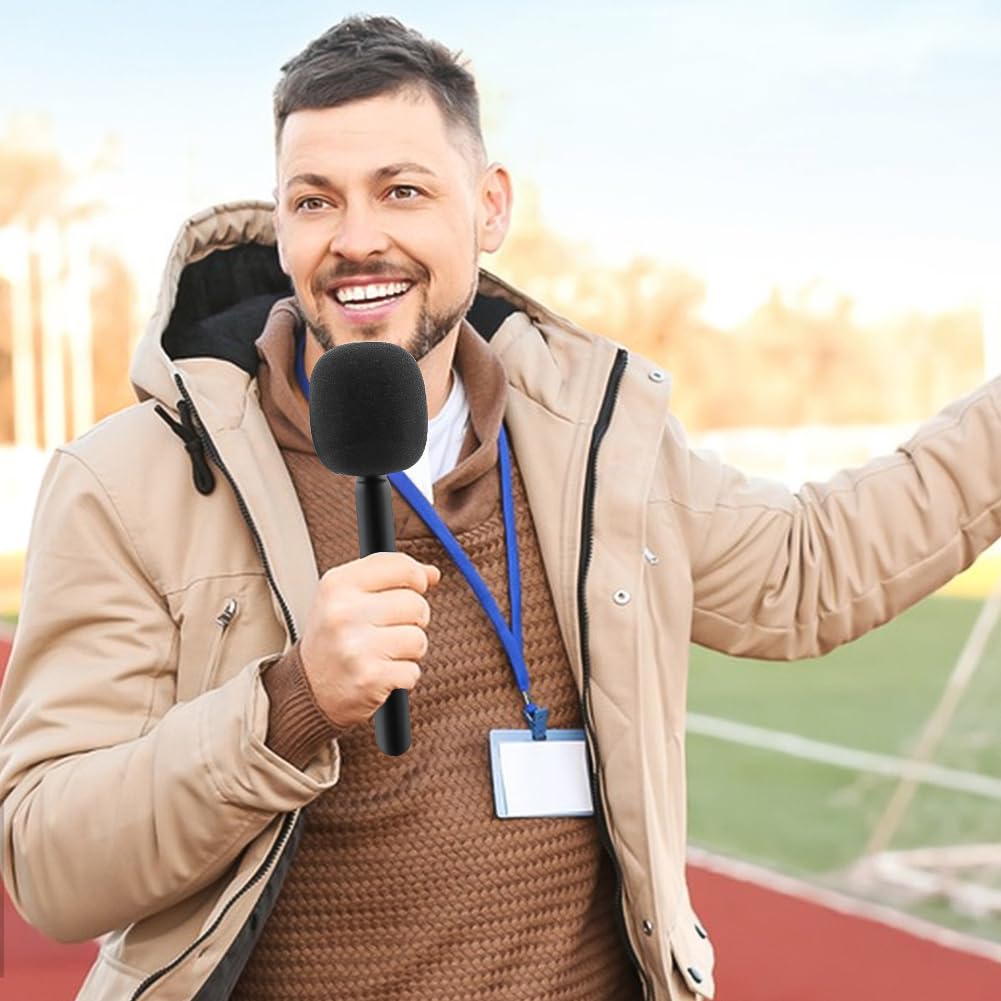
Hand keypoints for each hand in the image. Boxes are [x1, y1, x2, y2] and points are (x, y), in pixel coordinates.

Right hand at [298, 551, 440, 729]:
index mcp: (336, 585)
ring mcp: (356, 646)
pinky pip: (413, 671)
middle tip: (389, 629)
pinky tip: (381, 673)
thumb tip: (432, 573)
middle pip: (415, 603)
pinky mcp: (370, 677)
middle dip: (412, 619)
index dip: (416, 577)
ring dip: (409, 650)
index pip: (399, 566)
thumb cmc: (334, 638)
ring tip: (384, 652)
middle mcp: (343, 612)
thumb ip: (390, 577)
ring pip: (418, 638)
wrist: (309, 689)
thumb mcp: (348, 596)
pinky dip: (403, 676)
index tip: (415, 587)